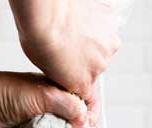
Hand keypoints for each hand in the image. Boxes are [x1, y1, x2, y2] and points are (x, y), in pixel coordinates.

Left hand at [0, 70, 93, 127]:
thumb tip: (85, 121)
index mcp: (56, 92)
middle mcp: (50, 109)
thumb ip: (68, 105)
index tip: (92, 125)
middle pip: (76, 123)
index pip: (82, 104)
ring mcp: (40, 126)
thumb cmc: (6, 93)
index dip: (90, 115)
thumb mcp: (44, 94)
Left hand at [10, 0, 122, 115]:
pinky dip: (97, 22)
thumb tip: (64, 71)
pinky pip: (106, 25)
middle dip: (85, 56)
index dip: (79, 77)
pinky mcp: (112, 24)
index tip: (73, 70)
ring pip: (103, 44)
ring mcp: (108, 44)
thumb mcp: (45, 68)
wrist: (46, 15)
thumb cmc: (39, 39)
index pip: (88, 88)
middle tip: (69, 45)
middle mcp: (100, 65)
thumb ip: (61, 74)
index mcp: (82, 81)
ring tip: (74, 30)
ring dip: (93, 39)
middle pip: (96, 64)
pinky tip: (81, 18)